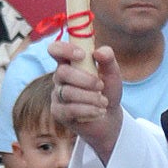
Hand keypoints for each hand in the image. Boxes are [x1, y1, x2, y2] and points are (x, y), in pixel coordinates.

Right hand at [50, 39, 124, 161]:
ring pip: (67, 92)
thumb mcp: (112, 73)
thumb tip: (98, 52)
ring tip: (104, 103)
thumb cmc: (107, 90)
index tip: (82, 55)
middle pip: (62, 72)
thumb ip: (108, 59)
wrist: (109, 117)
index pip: (56, 50)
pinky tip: (99, 112)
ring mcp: (57, 95)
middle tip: (101, 86)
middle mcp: (60, 77)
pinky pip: (69, 110)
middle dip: (85, 80)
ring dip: (90, 98)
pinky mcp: (58, 112)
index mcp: (70, 62)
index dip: (64, 49)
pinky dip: (88, 110)